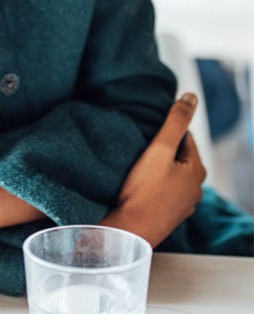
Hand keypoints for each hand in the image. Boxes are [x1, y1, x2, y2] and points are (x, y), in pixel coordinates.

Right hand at [101, 93, 205, 246]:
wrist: (130, 230)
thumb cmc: (143, 191)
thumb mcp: (159, 150)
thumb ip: (175, 122)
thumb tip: (191, 97)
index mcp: (197, 170)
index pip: (184, 138)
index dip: (164, 130)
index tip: (144, 129)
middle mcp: (195, 188)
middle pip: (177, 157)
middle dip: (161, 149)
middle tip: (137, 145)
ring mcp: (183, 204)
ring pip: (170, 176)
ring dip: (157, 169)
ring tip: (134, 165)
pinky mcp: (169, 216)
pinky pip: (162, 192)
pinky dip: (153, 186)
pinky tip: (137, 186)